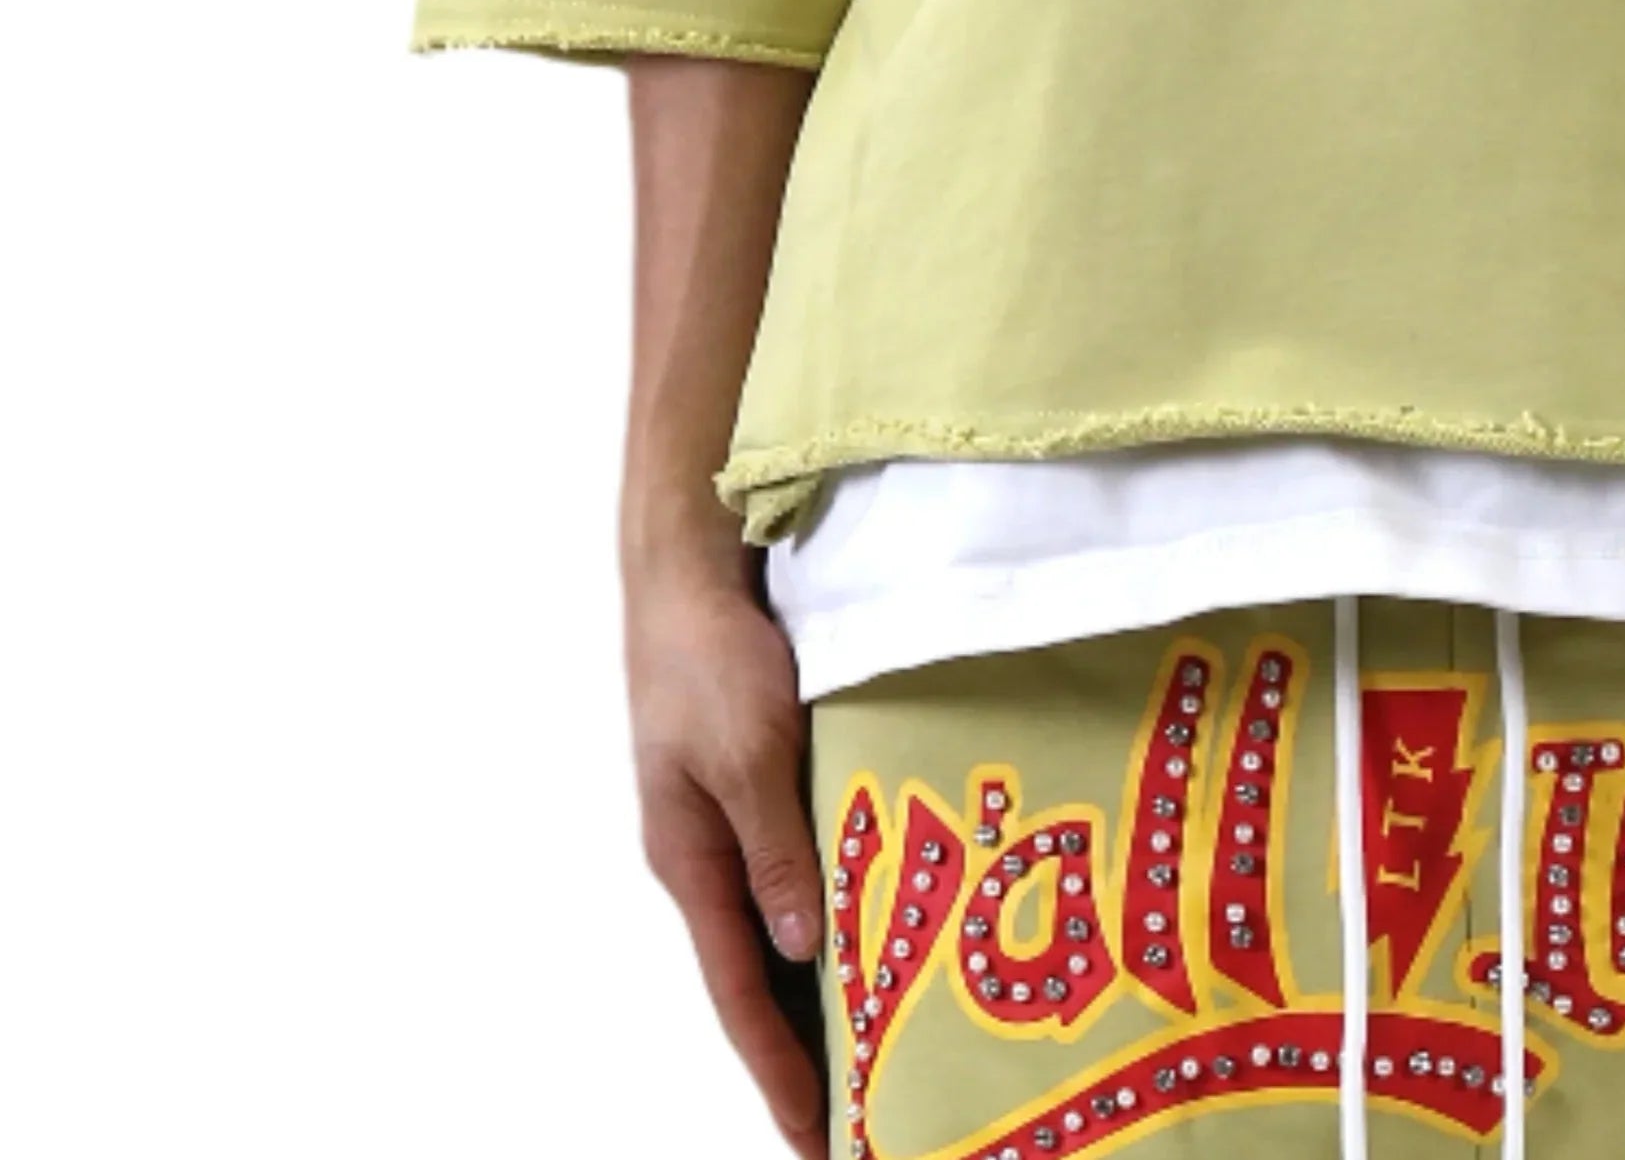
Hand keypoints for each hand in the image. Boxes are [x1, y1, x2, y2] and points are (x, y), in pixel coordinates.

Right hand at [627, 548, 829, 1158]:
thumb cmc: (711, 659)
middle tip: (864, 1111)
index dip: (779, 1069)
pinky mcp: (758, 784)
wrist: (690, 575)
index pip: (741, 992)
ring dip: (823, 982)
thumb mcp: (748, 754)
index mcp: (691, 863)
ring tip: (881, 1041)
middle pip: (760, 972)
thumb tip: (800, 946)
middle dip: (804, 1048)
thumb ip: (775, 847)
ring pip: (782, 923)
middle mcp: (708, 856)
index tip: (816, 1139)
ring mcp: (730, 820)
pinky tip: (877, 925)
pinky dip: (831, 911)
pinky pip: (796, 868)